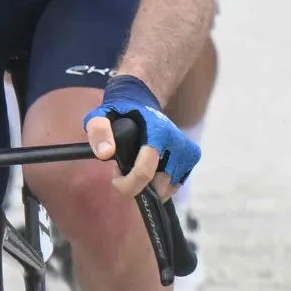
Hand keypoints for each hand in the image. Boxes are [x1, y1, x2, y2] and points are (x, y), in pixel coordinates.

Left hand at [85, 74, 195, 192]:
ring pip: (167, 188)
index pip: (146, 170)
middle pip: (159, 185)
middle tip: (124, 168)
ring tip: (136, 168)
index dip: (128, 182)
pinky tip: (149, 171)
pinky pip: (175, 185)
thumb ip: (99, 131)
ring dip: (149, 185)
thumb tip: (106, 154)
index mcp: (159, 132)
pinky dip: (160, 185)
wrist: (143, 101)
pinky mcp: (190, 160)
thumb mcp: (101, 115)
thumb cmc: (121, 111)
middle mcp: (178, 144)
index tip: (115, 176)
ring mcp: (187, 153)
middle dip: (138, 185)